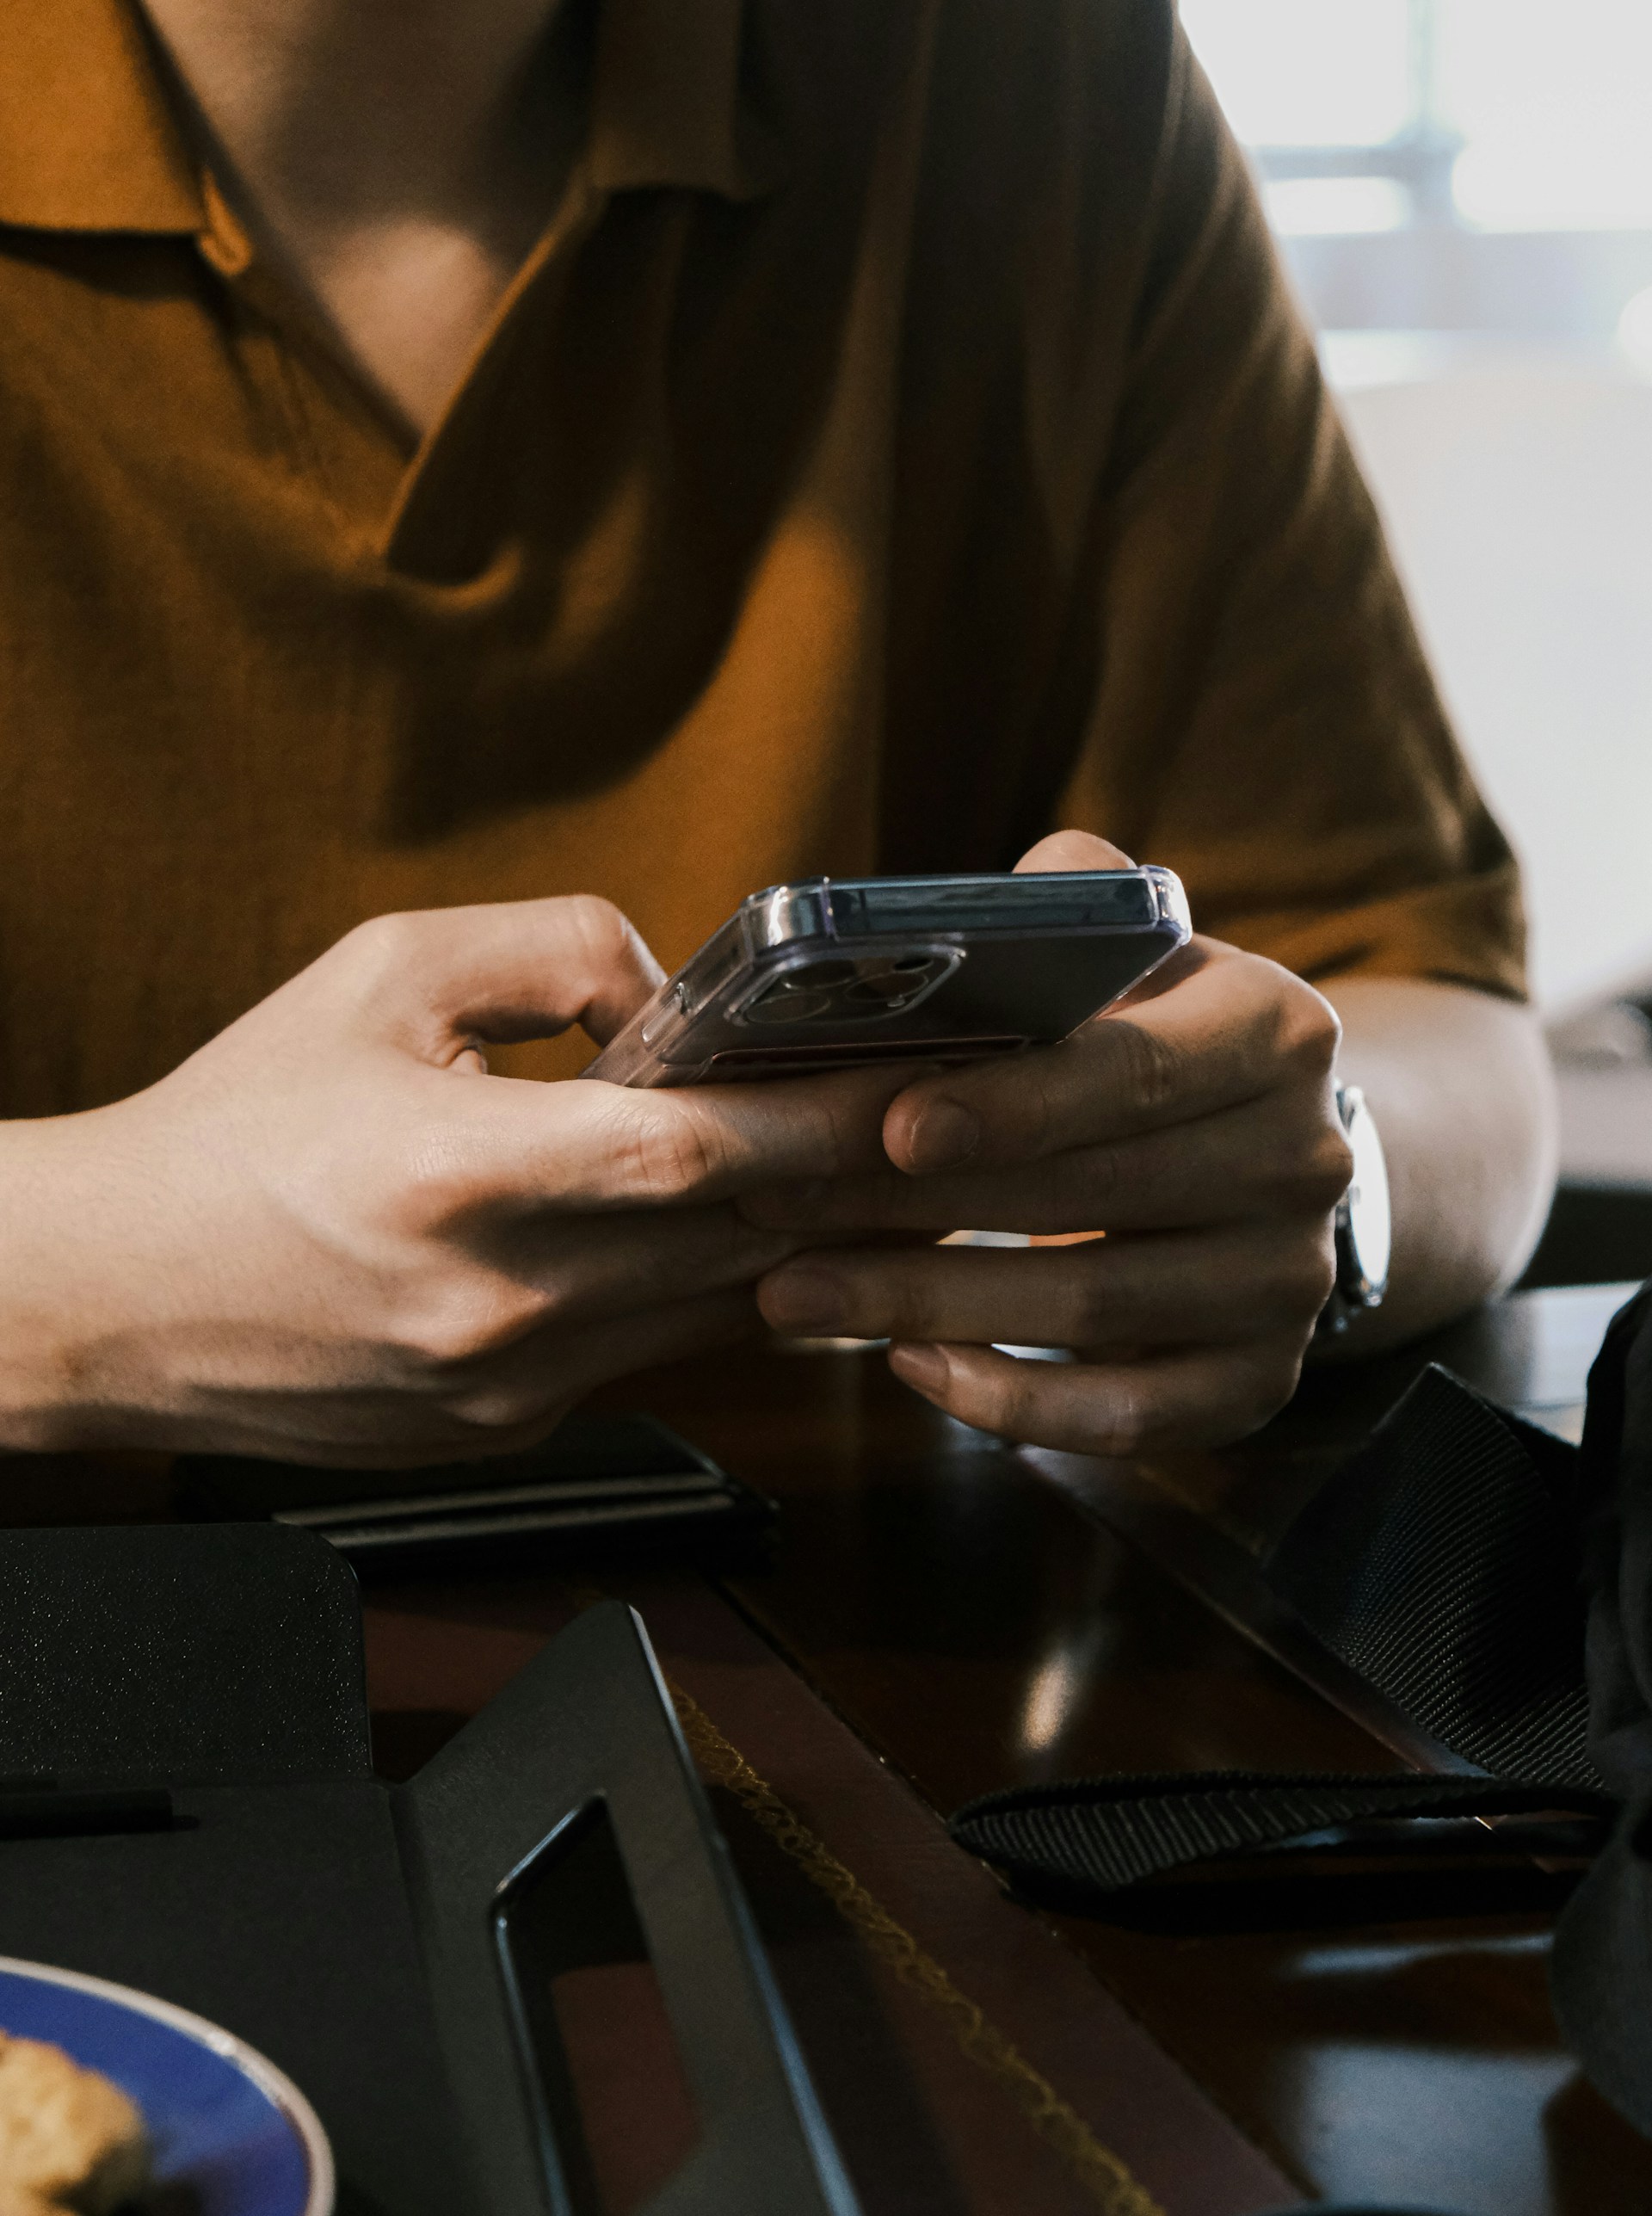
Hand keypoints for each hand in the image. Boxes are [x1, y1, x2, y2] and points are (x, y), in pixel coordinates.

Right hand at [0, 898, 899, 1462]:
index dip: (833, 1117)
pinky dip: (723, 1290)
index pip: (701, 1151)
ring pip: (725, 1310)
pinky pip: (660, 1350)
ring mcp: (512, 1384)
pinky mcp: (511, 1428)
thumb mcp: (377, 978)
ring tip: (899, 1179)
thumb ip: (548, 952)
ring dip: (817, 1245)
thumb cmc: (230, 1129)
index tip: (931, 1081)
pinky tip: (763, 1237)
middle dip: (866, 1184)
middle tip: (964, 1125)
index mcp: (461, 1173)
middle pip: (745, 1240)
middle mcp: (501, 1300)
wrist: (108, 1297)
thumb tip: (670, 988)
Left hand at [747, 833, 1351, 1455]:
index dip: (1016, 1103)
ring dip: (928, 1304)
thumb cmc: (1153, 1040)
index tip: (895, 1126)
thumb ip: (1065, 910)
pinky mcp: (1260, 1381)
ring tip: (794, 1293)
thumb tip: (960, 913)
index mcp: (1273, 1032)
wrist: (1268, 1157)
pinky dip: (1013, 1404)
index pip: (1137, 1069)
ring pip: (1093, 1312)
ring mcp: (1286, 1282)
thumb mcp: (1137, 954)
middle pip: (1093, 1193)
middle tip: (777, 1206)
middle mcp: (1301, 1158)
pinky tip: (911, 1365)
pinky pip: (1130, 1417)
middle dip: (916, 1207)